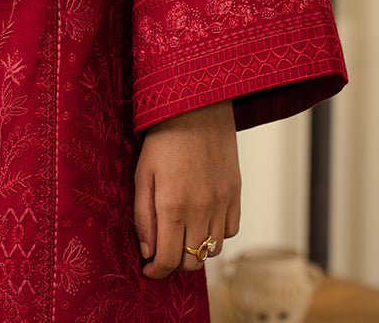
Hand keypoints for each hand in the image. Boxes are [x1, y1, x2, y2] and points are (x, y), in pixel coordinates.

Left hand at [134, 99, 240, 278]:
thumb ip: (143, 216)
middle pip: (192, 261)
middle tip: (163, 251)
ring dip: (195, 251)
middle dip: (174, 263)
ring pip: (213, 251)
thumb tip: (148, 251)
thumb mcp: (142, 174)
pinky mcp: (236, 192)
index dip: (157, 272)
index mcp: (172, 206)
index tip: (148, 269)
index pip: (168, 260)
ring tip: (182, 236)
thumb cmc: (164, 138)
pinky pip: (231, 231)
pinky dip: (216, 235)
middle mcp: (201, 209)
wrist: (197, 107)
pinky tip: (203, 221)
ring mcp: (222, 202)